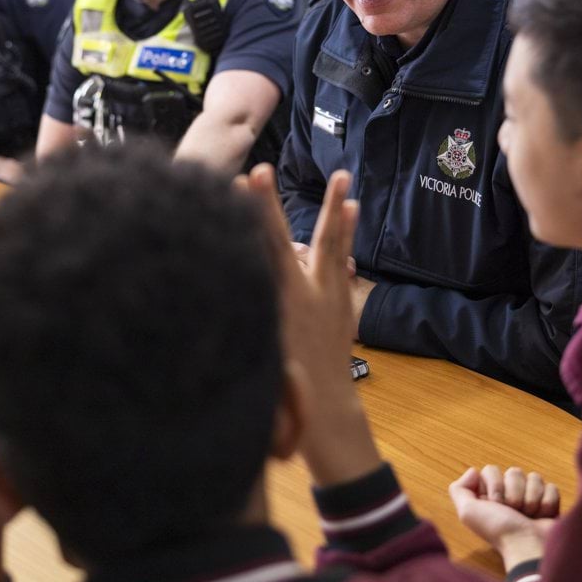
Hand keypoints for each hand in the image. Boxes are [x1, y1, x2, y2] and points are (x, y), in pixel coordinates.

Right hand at [245, 165, 380, 486]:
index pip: (253, 258)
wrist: (326, 412)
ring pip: (329, 244)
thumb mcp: (261, 352)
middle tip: (260, 169)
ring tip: (343, 176)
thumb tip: (228, 281)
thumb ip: (250, 314)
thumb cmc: (285, 390)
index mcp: (276, 309)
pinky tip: (353, 210)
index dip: (242, 223)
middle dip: (268, 206)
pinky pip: (344, 261)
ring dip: (335, 208)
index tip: (229, 189)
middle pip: (282, 243)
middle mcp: (301, 297)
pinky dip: (347, 235)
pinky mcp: (343, 302)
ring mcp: (327, 297)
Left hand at [449, 465, 559, 570]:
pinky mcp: (549, 502)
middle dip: (514, 493)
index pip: (491, 470)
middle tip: (513, 511)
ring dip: (531, 498)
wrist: (528, 545)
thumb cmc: (499, 530)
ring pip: (534, 477)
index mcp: (488, 495)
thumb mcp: (468, 512)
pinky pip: (550, 487)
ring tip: (527, 516)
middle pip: (514, 472)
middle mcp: (508, 494)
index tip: (496, 505)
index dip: (495, 485)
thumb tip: (473, 471)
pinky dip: (546, 503)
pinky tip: (541, 516)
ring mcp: (530, 497)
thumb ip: (459, 489)